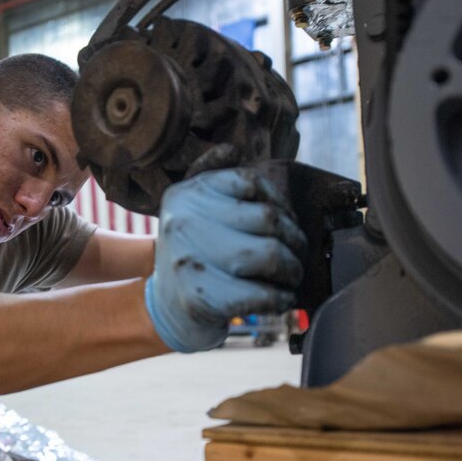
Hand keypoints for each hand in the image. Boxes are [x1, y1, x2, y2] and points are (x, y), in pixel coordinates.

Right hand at [145, 168, 306, 352]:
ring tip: (290, 277)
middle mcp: (183, 222)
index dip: (280, 202)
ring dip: (292, 270)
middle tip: (296, 256)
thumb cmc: (194, 257)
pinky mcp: (201, 298)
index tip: (285, 221)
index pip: (251, 181)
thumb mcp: (190, 211)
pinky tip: (281, 298)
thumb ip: (211, 177)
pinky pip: (263, 294)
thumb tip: (232, 150)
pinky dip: (282, 298)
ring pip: (271, 255)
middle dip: (294, 241)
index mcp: (185, 195)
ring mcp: (190, 260)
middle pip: (269, 219)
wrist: (165, 310)